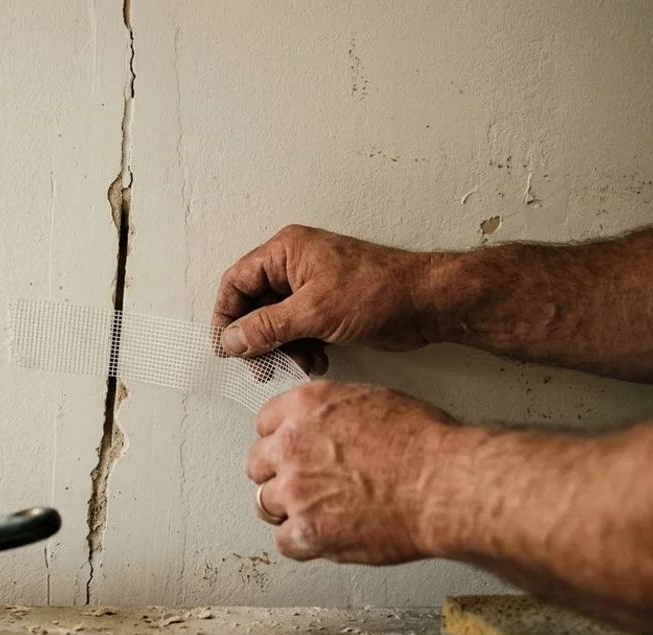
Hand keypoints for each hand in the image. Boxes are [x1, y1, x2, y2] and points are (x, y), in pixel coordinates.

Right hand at [213, 225, 433, 373]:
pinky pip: (298, 329)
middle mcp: (294, 265)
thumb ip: (267, 326)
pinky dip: (301, 348)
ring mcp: (310, 286)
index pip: (236, 281)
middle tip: (260, 364)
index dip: (226, 316)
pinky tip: (316, 360)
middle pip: (254, 304)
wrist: (426, 303)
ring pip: (276, 322)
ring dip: (282, 347)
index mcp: (286, 251)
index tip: (226, 347)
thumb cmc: (379, 291)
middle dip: (257, 338)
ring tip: (296, 363)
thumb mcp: (314, 312)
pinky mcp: (326, 306)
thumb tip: (233, 339)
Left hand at [247, 380, 457, 564]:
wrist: (443, 484)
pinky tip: (322, 536)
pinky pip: (284, 542)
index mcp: (306, 406)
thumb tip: (327, 427)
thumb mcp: (373, 402)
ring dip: (287, 510)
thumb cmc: (425, 444)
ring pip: (265, 505)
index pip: (264, 423)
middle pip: (256, 465)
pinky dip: (302, 543)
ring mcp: (295, 490)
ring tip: (317, 512)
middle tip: (301, 484)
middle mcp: (291, 445)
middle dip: (277, 474)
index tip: (288, 451)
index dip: (279, 440)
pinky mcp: (307, 531)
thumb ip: (333, 415)